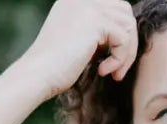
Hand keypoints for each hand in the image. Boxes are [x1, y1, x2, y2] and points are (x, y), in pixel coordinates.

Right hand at [21, 0, 138, 100]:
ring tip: (114, 73)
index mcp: (78, 0)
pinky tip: (103, 72)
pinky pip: (123, 39)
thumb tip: (122, 35)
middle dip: (128, 42)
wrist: (38, 73)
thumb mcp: (77, 41)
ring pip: (128, 25)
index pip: (114, 6)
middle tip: (118, 68)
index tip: (112, 59)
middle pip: (125, 11)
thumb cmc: (54, 67)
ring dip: (126, 53)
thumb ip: (96, 32)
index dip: (120, 33)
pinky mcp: (95, 21)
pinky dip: (119, 59)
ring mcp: (90, 5)